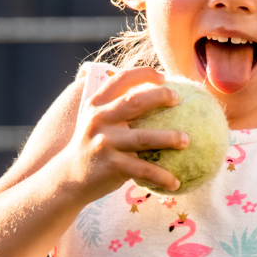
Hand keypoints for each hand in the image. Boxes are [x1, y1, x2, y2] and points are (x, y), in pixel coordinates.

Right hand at [64, 68, 189, 198]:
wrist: (68, 178)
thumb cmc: (91, 146)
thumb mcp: (93, 120)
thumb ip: (113, 106)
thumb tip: (149, 92)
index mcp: (96, 104)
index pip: (120, 80)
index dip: (143, 74)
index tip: (163, 76)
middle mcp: (99, 120)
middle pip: (134, 102)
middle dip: (160, 97)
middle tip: (178, 100)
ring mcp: (106, 143)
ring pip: (144, 138)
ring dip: (169, 138)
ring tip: (187, 140)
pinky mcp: (113, 166)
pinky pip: (144, 170)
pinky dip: (162, 176)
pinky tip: (176, 182)